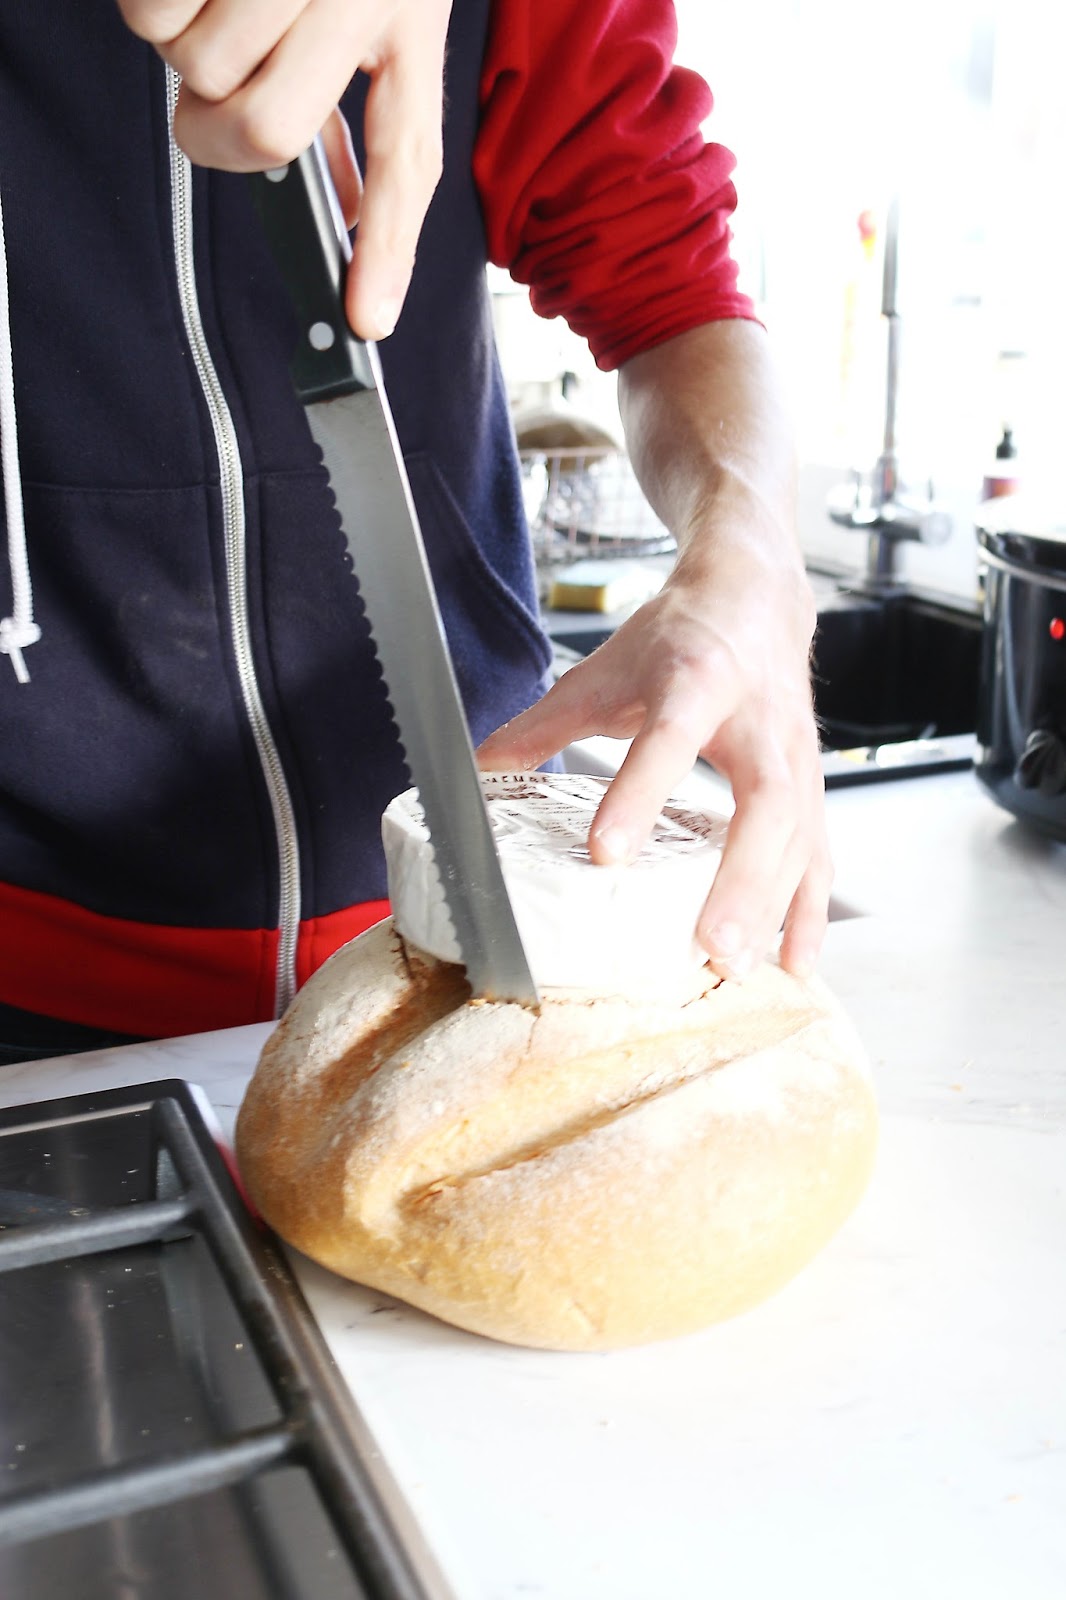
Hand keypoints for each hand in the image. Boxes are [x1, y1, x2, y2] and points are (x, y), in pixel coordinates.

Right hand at [116, 0, 451, 338]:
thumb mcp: (383, 14)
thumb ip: (361, 110)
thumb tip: (349, 218)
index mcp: (410, 19)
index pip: (407, 157)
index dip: (386, 248)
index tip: (368, 321)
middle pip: (266, 129)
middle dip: (219, 134)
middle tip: (212, 105)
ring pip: (198, 66)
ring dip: (183, 50)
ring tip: (213, 2)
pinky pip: (153, 11)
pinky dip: (154, 3)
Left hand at [478, 549, 830, 982]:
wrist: (755, 595)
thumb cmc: (681, 634)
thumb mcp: (605, 669)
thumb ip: (544, 725)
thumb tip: (480, 767)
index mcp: (697, 678)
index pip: (668, 738)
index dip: (639, 795)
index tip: (607, 853)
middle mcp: (758, 719)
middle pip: (763, 800)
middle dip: (741, 876)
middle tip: (709, 942)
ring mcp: (796, 755)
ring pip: (800, 835)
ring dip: (773, 906)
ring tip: (733, 966)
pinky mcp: (812, 785)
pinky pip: (819, 855)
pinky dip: (809, 912)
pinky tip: (792, 963)